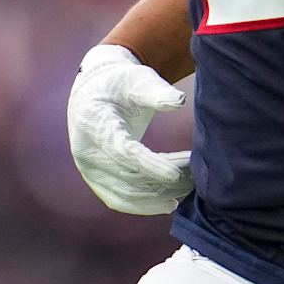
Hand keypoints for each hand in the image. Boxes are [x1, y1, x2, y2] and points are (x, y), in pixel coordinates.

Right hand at [67, 44, 193, 214]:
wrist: (94, 94)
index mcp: (95, 123)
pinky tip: (170, 202)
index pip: (124, 151)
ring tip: (189, 189)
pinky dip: (144, 204)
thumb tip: (179, 102)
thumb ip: (157, 92)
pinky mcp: (96, 179)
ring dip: (158, 196)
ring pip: (125, 193)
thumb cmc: (121, 83)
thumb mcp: (138, 79)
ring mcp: (89, 169)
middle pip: (128, 175)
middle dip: (162, 180)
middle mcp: (87, 151)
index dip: (149, 165)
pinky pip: (118, 199)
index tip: (175, 174)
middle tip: (196, 178)